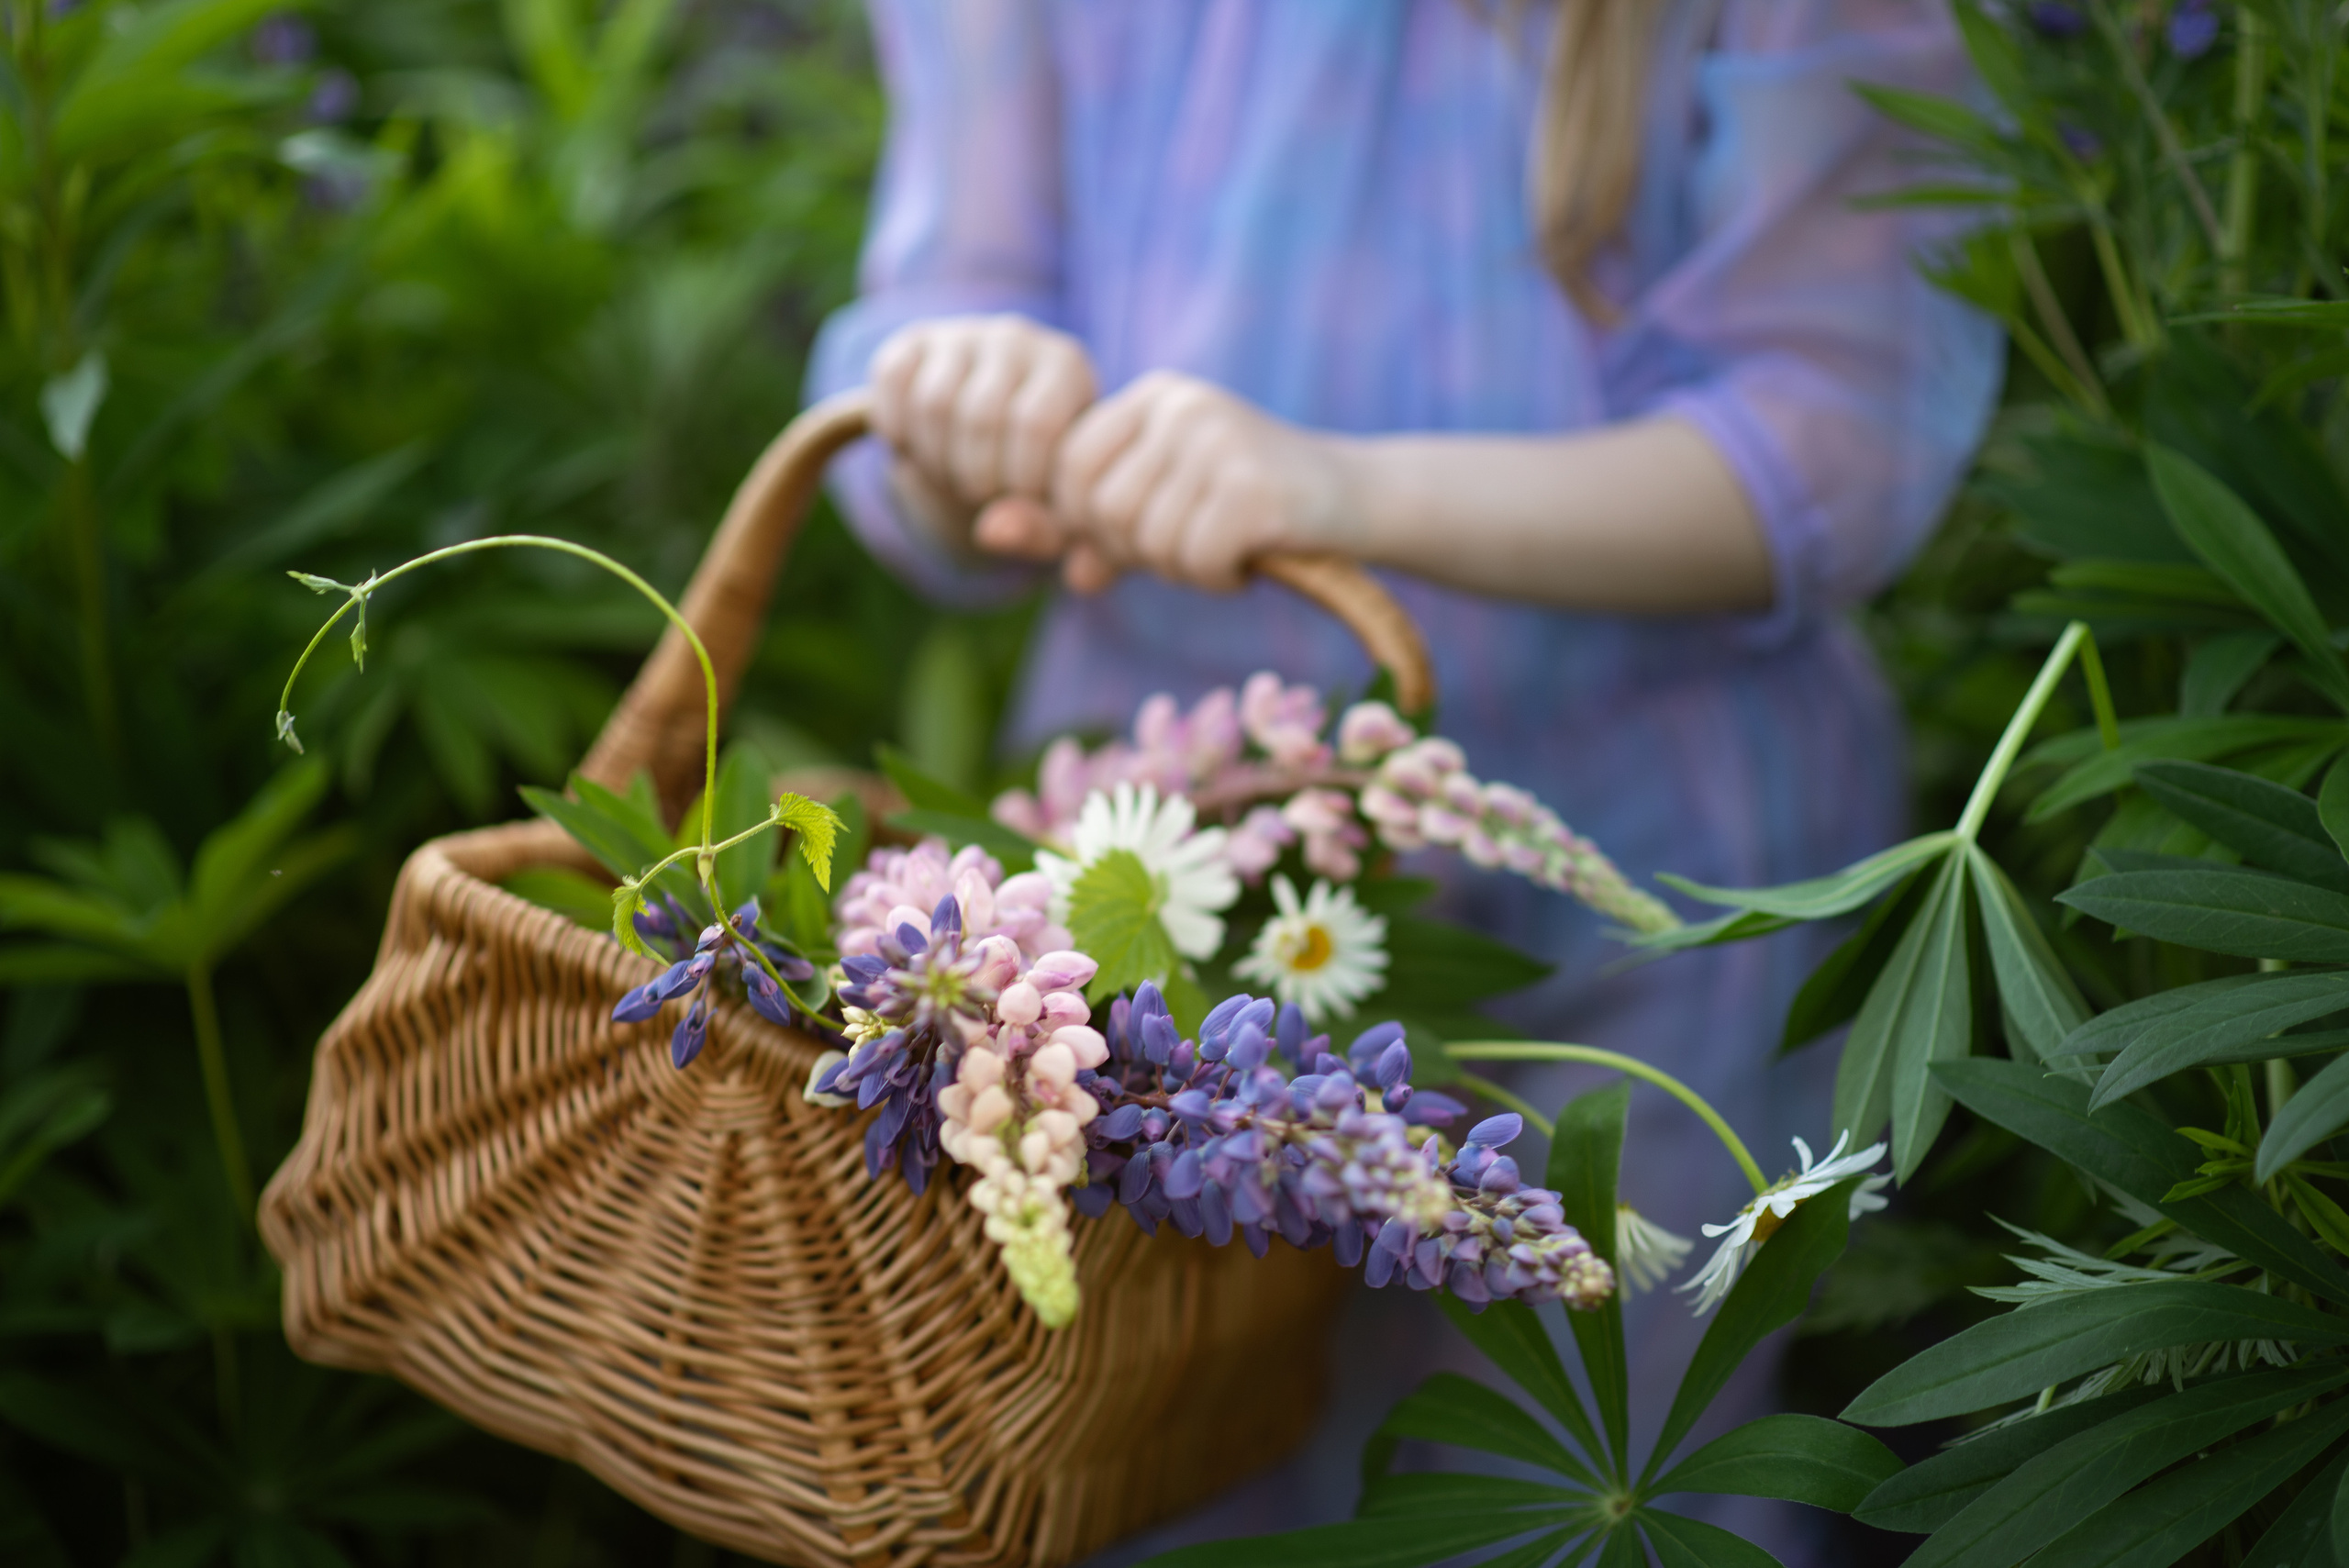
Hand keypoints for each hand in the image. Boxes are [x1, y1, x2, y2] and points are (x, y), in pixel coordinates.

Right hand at [869, 315, 1122, 590]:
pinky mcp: (914, 341)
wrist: (998, 438)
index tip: (1020, 503)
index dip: (1019, 481)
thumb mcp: (1054, 507)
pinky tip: (921, 446)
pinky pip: (892, 381)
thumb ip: (1040, 529)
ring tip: (955, 474)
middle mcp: (1018, 339)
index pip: (1035, 425)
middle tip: (982, 494)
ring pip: (933, 403)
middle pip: (981, 417)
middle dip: (975, 478)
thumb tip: (992, 531)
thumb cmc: (1039, 476)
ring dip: (936, 460)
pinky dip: (897, 429)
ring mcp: (963, 335)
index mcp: (1067, 370)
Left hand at [980, 371, 1353, 592]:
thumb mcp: (1153, 511)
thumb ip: (1071, 525)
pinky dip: (1218, 576)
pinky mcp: (1254, 485)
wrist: (1354, 502)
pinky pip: (1196, 556)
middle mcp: (1178, 405)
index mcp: (1147, 399)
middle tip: (1193, 546)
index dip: (1093, 524)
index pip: (1067, 472)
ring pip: (1147, 537)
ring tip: (1226, 548)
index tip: (1148, 532)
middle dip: (1139, 550)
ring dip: (1183, 566)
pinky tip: (1250, 558)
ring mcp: (1218, 439)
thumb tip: (985, 536)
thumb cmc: (1245, 509)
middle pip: (1102, 509)